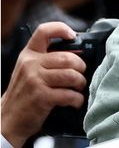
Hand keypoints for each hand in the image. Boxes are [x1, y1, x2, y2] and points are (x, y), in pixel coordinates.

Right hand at [0, 22, 86, 147]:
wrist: (8, 119)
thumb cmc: (25, 93)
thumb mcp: (29, 70)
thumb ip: (47, 59)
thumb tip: (76, 52)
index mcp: (29, 55)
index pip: (44, 31)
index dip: (61, 29)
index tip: (73, 36)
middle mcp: (31, 65)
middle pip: (68, 57)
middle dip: (81, 67)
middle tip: (80, 74)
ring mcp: (35, 80)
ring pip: (71, 75)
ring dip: (81, 83)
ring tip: (78, 88)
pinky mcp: (41, 97)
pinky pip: (70, 94)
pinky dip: (77, 99)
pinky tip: (75, 101)